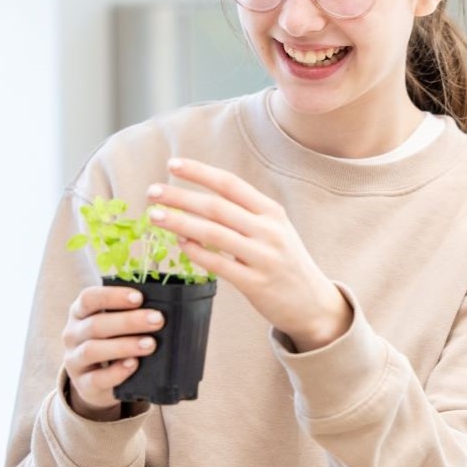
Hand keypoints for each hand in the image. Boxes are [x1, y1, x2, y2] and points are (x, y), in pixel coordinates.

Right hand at [62, 285, 164, 419]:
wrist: (98, 380)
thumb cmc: (113, 339)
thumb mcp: (115, 323)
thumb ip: (131, 312)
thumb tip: (160, 309)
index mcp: (80, 312)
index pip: (88, 298)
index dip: (113, 296)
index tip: (139, 298)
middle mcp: (73, 334)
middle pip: (95, 325)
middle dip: (129, 321)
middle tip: (158, 320)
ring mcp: (74, 360)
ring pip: (92, 350)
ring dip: (124, 346)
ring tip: (150, 344)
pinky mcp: (82, 384)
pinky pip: (96, 379)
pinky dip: (116, 372)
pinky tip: (133, 364)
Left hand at [147, 158, 352, 351]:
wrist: (313, 302)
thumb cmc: (285, 261)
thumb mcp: (274, 229)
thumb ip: (244, 214)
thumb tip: (199, 200)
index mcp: (272, 211)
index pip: (230, 184)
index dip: (200, 172)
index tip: (173, 165)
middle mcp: (269, 230)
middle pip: (217, 207)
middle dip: (181, 197)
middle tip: (152, 192)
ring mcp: (263, 257)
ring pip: (213, 233)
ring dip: (180, 223)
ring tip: (155, 216)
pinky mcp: (255, 283)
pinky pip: (219, 264)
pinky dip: (196, 252)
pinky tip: (180, 244)